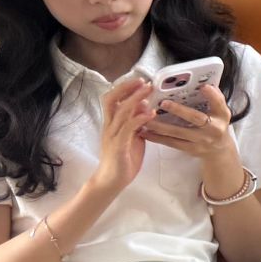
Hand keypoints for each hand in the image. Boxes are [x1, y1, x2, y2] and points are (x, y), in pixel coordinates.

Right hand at [86, 78, 152, 198]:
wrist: (112, 181)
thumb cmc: (124, 158)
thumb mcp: (132, 136)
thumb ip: (136, 122)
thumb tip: (145, 106)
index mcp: (111, 123)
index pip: (112, 99)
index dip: (123, 88)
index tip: (139, 80)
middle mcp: (109, 126)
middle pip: (111, 100)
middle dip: (127, 88)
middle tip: (144, 81)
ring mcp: (113, 135)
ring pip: (121, 112)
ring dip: (136, 100)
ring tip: (149, 92)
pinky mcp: (119, 146)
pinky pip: (128, 129)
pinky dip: (139, 119)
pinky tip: (151, 114)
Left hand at [141, 84, 240, 188]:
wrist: (218, 150)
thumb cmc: (216, 126)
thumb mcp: (221, 112)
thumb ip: (214, 98)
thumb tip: (206, 85)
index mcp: (221, 116)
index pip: (218, 104)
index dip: (212, 95)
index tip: (203, 87)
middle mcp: (212, 129)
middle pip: (195, 118)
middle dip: (179, 110)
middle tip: (163, 103)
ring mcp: (200, 141)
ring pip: (178, 132)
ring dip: (160, 125)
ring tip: (146, 118)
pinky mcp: (190, 149)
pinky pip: (171, 142)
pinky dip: (157, 137)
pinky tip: (145, 132)